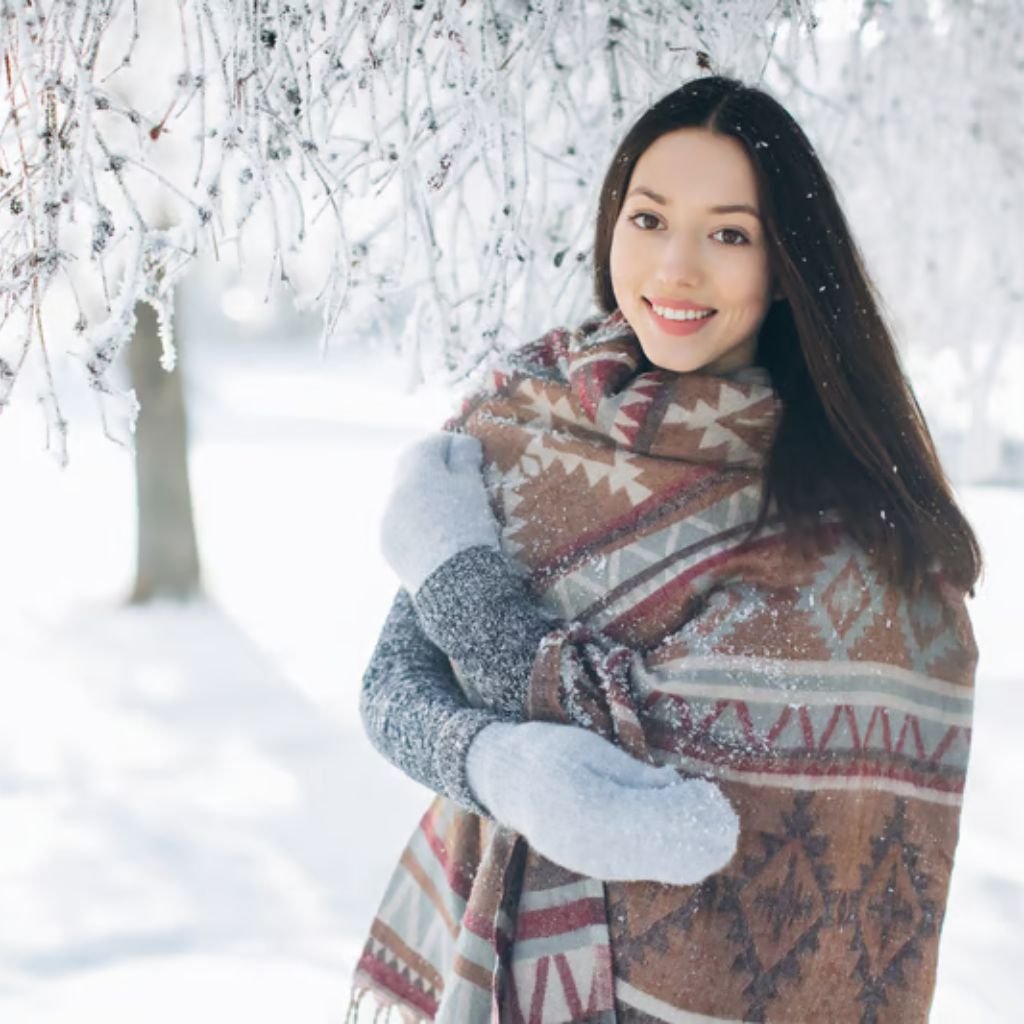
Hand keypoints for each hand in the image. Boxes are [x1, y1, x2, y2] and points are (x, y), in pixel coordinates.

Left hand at [380, 432, 500, 594]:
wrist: (454, 583)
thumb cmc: (470, 527)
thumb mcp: (473, 487)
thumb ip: (465, 458)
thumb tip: (462, 444)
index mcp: (415, 470)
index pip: (431, 443)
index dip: (454, 445)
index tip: (472, 455)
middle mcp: (393, 491)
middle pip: (413, 469)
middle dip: (435, 471)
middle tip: (462, 481)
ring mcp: (386, 520)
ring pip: (405, 498)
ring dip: (424, 497)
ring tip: (451, 512)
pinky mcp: (386, 545)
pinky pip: (401, 524)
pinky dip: (416, 523)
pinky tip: (437, 536)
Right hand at [466, 721, 738, 884]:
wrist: (507, 779)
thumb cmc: (549, 751)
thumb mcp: (587, 747)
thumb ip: (629, 772)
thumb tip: (671, 782)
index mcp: (575, 801)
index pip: (636, 813)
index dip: (676, 810)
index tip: (707, 796)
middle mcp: (580, 841)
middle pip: (646, 847)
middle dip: (691, 838)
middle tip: (727, 822)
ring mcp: (587, 859)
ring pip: (645, 866)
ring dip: (689, 855)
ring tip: (722, 834)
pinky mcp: (596, 865)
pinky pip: (638, 868)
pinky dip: (673, 862)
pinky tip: (701, 851)